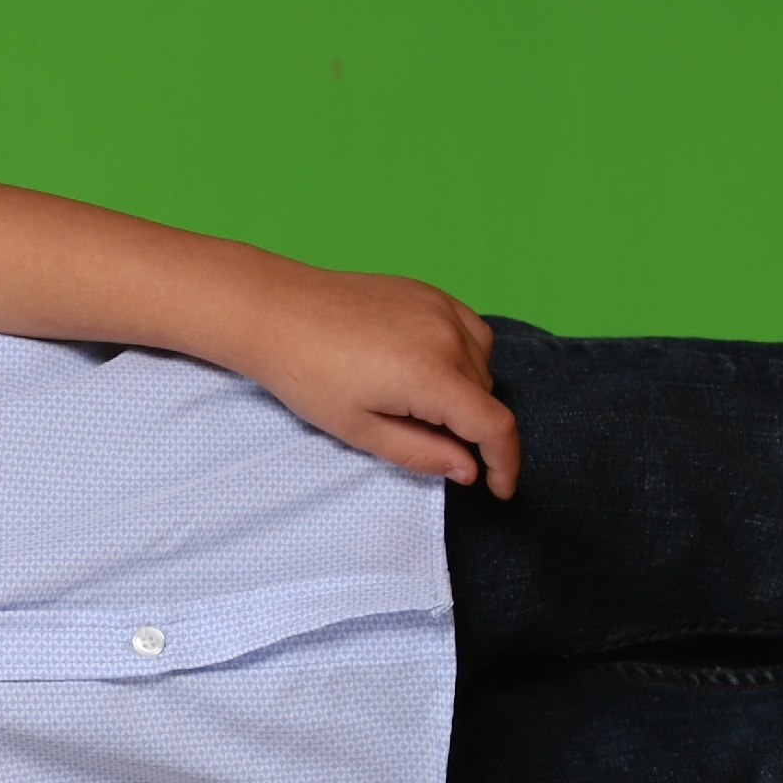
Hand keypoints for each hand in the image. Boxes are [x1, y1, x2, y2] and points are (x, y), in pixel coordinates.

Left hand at [232, 266, 521, 495]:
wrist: (276, 313)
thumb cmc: (306, 374)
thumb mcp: (359, 430)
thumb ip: (421, 454)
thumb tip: (468, 469)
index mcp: (430, 375)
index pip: (495, 425)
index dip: (505, 463)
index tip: (499, 489)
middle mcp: (446, 336)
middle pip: (487, 398)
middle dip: (469, 430)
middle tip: (421, 437)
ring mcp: (441, 308)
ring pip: (483, 365)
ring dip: (467, 393)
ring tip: (415, 402)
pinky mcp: (430, 293)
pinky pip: (471, 331)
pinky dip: (464, 357)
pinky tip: (429, 368)